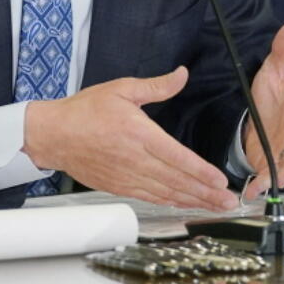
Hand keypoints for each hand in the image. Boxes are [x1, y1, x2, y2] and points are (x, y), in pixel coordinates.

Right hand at [24, 68, 236, 210]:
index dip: (201, 171)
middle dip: (206, 192)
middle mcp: (135, 159)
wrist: (53, 135)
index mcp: (138, 133)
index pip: (177, 157)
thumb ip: (156, 86)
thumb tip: (181, 75)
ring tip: (215, 207)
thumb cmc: (84, 110)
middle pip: (177, 181)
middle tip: (229, 201)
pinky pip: (150, 198)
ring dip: (193, 201)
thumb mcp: (121, 89)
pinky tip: (185, 205)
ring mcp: (126, 176)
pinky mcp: (118, 187)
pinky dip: (170, 203)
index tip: (220, 180)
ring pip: (166, 193)